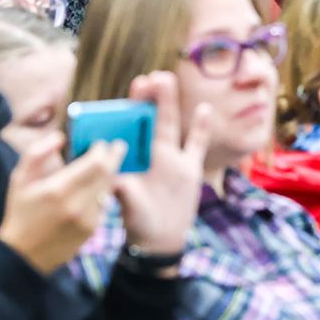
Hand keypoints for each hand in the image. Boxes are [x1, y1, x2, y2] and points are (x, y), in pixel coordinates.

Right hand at [0, 131, 125, 275]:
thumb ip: (37, 153)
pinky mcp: (91, 230)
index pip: (95, 163)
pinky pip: (103, 203)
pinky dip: (101, 191)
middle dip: (114, 156)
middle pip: (107, 173)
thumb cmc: (20, 212)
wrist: (23, 256)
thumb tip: (60, 137)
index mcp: (58, 190)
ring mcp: (87, 220)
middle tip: (118, 145)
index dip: (102, 149)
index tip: (100, 142)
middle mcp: (76, 205)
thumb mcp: (19, 179)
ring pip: (107, 188)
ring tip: (105, 163)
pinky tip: (94, 186)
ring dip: (109, 173)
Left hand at [114, 72, 209, 258]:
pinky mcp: (190, 168)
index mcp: (133, 158)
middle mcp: (150, 153)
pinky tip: (204, 108)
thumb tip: (114, 176)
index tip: (129, 92)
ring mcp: (172, 158)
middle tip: (148, 77)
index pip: (130, 127)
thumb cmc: (137, 222)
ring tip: (166, 78)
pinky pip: (196, 144)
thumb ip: (123, 189)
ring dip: (168, 103)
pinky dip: (201, 128)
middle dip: (148, 98)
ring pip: (170, 124)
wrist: (160, 242)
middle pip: (150, 119)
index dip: (129, 109)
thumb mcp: (127, 205)